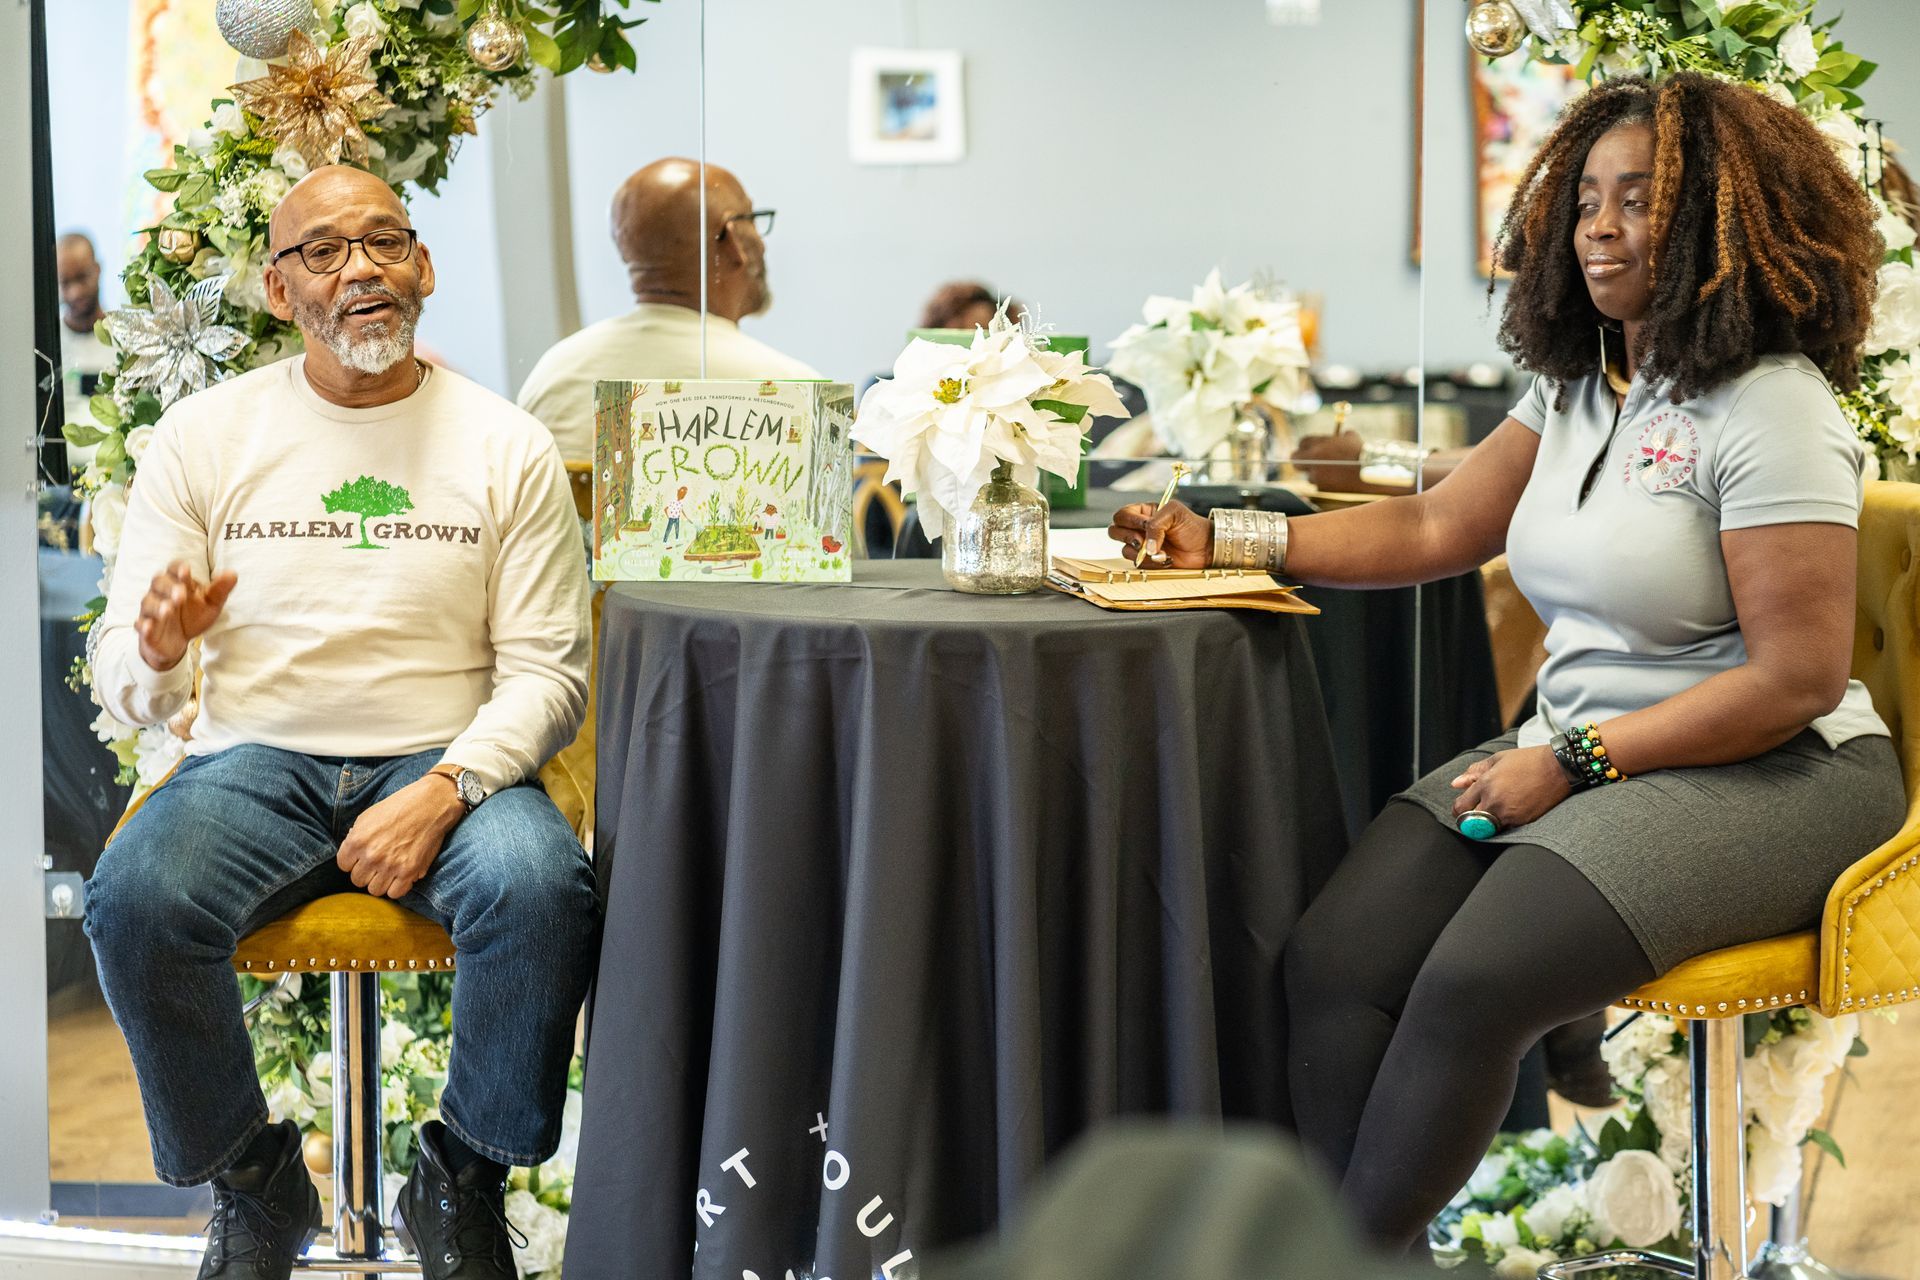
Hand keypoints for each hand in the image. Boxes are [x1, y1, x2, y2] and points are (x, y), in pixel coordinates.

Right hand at [136, 561, 237, 671]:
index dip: (178, 569)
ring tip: (169, 609)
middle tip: (182, 594)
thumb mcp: (211, 604)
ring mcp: (151, 611)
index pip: (173, 569)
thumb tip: (233, 574)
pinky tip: (149, 626)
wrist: (178, 642)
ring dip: (158, 605)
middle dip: (169, 586)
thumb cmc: (193, 616)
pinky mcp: (145, 629)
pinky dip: (143, 625)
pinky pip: (139, 624)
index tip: (186, 571)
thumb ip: (219, 590)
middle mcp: (161, 593)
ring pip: (148, 603)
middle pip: (158, 582)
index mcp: (177, 583)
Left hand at [337, 776, 464, 898]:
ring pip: (374, 890)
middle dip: (367, 872)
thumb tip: (353, 855)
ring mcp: (390, 866)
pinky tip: (400, 875)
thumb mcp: (368, 816)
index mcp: (357, 840)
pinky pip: (395, 893)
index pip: (344, 865)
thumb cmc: (399, 807)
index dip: (354, 861)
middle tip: (378, 863)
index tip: (363, 856)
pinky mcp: (409, 872)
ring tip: (389, 870)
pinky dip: (397, 887)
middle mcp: (371, 856)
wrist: (430, 804)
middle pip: (357, 880)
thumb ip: (355, 837)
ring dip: (381, 881)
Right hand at [1108, 499, 1212, 567]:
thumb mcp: (1174, 513)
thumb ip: (1156, 524)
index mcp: (1143, 513)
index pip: (1123, 515)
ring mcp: (1141, 546)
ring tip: (1164, 552)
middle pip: (1115, 531)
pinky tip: (1166, 559)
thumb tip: (1145, 545)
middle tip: (1143, 542)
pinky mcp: (1146, 561)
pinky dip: (1151, 563)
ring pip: (1125, 550)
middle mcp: (1139, 529)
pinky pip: (1137, 564)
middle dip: (1129, 537)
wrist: (1205, 548)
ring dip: (1144, 553)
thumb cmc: (1192, 527)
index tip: (1146, 526)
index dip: (1131, 521)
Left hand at [1292, 431, 1363, 489]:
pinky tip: (1337, 480)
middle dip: (1301, 460)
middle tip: (1307, 460)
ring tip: (1331, 472)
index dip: (1305, 445)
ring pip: (1309, 475)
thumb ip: (1339, 437)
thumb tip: (1339, 436)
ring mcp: (1317, 476)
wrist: (1371, 473)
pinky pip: (1319, 484)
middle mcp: (1313, 461)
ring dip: (1316, 473)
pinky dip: (1325, 482)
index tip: (1308, 447)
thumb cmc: (1363, 453)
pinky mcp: (1323, 488)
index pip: (1302, 442)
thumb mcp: (1350, 438)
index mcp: (1318, 446)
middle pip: (1296, 460)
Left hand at [1449, 746, 1571, 831]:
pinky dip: (1503, 824)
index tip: (1462, 808)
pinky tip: (1509, 812)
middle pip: (1470, 822)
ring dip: (1486, 824)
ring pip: (1487, 829)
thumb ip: (1474, 772)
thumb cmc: (1527, 760)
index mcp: (1486, 785)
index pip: (1460, 808)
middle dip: (1469, 819)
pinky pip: (1505, 829)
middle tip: (1475, 813)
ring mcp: (1509, 814)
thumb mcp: (1498, 760)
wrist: (1558, 768)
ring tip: (1494, 812)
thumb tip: (1456, 784)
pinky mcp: (1523, 822)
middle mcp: (1495, 802)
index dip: (1458, 810)